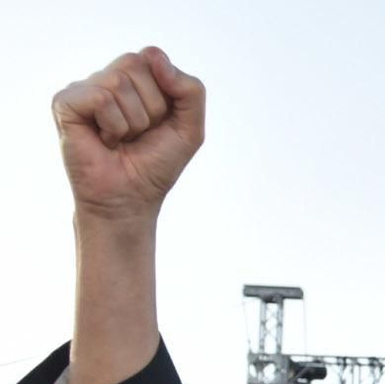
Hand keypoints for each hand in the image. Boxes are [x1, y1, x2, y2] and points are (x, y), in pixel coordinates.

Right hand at [52, 46, 205, 224]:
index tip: (159, 122)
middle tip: (138, 134)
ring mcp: (83, 89)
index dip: (165, 94)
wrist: (132, 198)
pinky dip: (113, 126)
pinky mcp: (65, 103)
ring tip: (121, 139)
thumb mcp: (190, 128)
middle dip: (150, 108)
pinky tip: (104, 141)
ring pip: (119, 82)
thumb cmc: (156, 164)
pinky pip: (100, 98)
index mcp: (134, 79)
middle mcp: (106, 78)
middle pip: (136, 65)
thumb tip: (153, 54)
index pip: (153, 57)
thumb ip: (190, 89)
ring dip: (132, 121)